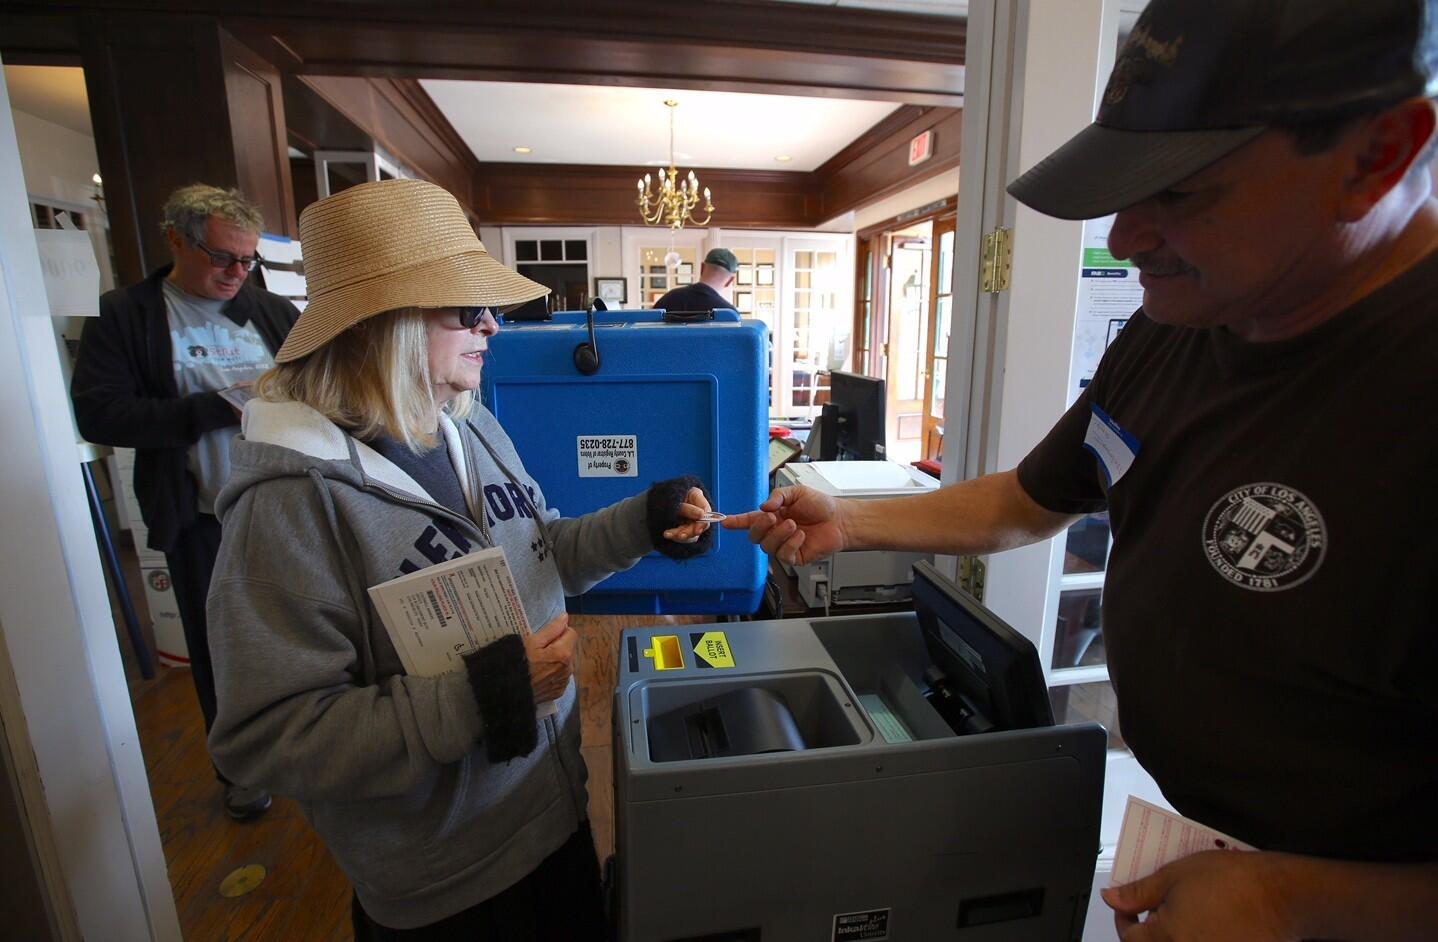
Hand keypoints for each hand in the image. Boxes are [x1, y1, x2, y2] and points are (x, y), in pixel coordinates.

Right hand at [523, 613, 575, 703]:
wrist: (508, 692)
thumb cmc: (517, 663)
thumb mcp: (532, 642)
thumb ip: (552, 629)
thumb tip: (565, 617)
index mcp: (564, 653)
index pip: (571, 633)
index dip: (558, 632)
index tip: (544, 638)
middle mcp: (568, 668)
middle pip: (569, 648)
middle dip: (557, 647)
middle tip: (538, 652)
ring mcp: (564, 682)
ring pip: (565, 663)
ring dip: (556, 660)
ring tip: (537, 664)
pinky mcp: (559, 691)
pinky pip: (560, 676)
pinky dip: (553, 674)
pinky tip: (539, 675)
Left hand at [662, 486, 712, 543]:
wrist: (649, 505)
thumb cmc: (663, 498)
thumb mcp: (674, 501)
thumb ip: (688, 508)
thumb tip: (702, 514)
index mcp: (696, 496)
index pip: (706, 509)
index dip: (703, 521)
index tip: (698, 530)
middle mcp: (696, 508)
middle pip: (700, 523)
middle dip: (690, 531)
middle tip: (680, 536)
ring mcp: (691, 519)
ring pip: (692, 532)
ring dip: (681, 535)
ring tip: (667, 534)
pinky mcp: (686, 528)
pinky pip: (685, 536)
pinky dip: (676, 536)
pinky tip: (668, 535)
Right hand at [721, 485, 846, 565]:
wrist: (840, 520)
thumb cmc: (821, 505)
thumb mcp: (796, 492)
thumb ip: (778, 497)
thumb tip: (762, 507)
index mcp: (773, 516)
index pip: (749, 520)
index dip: (735, 522)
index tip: (723, 522)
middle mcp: (775, 532)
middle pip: (754, 537)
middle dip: (760, 527)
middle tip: (773, 517)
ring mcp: (784, 545)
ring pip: (767, 547)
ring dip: (778, 534)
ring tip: (793, 524)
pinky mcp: (794, 557)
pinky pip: (783, 555)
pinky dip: (791, 543)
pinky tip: (801, 536)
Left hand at [1103, 851, 1297, 941]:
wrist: (1281, 894)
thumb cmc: (1232, 881)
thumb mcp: (1174, 876)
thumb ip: (1139, 891)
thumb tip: (1112, 898)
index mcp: (1167, 937)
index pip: (1129, 938)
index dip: (1123, 918)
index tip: (1126, 904)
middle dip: (1148, 928)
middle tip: (1152, 907)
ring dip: (1173, 932)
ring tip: (1181, 910)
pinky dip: (1195, 934)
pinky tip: (1203, 919)